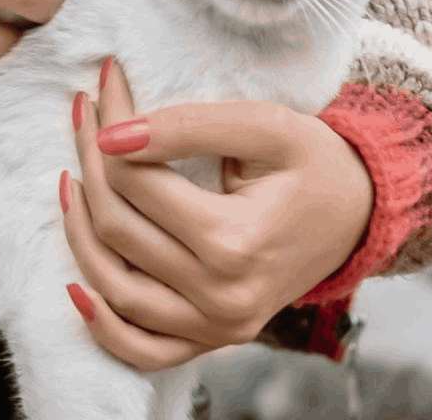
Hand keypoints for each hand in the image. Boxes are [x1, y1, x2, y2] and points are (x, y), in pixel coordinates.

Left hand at [57, 55, 373, 367]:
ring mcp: (217, 328)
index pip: (136, 181)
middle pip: (118, 229)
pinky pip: (144, 350)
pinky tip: (77, 283)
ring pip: (116, 288)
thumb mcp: (263, 125)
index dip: (109, 125)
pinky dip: (103, 324)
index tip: (104, 81)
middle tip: (83, 112)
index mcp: (234, 242)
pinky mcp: (215, 339)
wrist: (358, 213)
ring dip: (80, 231)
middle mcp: (222, 298)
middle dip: (89, 162)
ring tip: (73, 175)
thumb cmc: (313, 161)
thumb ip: (189, 127)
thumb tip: (113, 135)